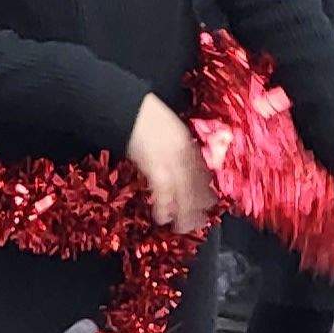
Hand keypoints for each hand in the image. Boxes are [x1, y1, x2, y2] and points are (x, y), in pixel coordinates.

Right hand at [122, 95, 214, 232]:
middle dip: (200, 205)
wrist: (124, 104)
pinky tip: (162, 217)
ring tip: (184, 228)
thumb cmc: (140, 113)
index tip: (210, 202)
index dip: (206, 188)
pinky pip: (163, 190)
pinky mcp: (154, 164)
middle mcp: (182, 150)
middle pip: (196, 183)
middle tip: (201, 222)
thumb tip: (177, 161)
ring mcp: (170, 158)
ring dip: (185, 212)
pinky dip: (163, 205)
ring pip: (184, 191)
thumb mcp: (166, 126)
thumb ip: (174, 142)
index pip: (201, 169)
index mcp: (185, 140)